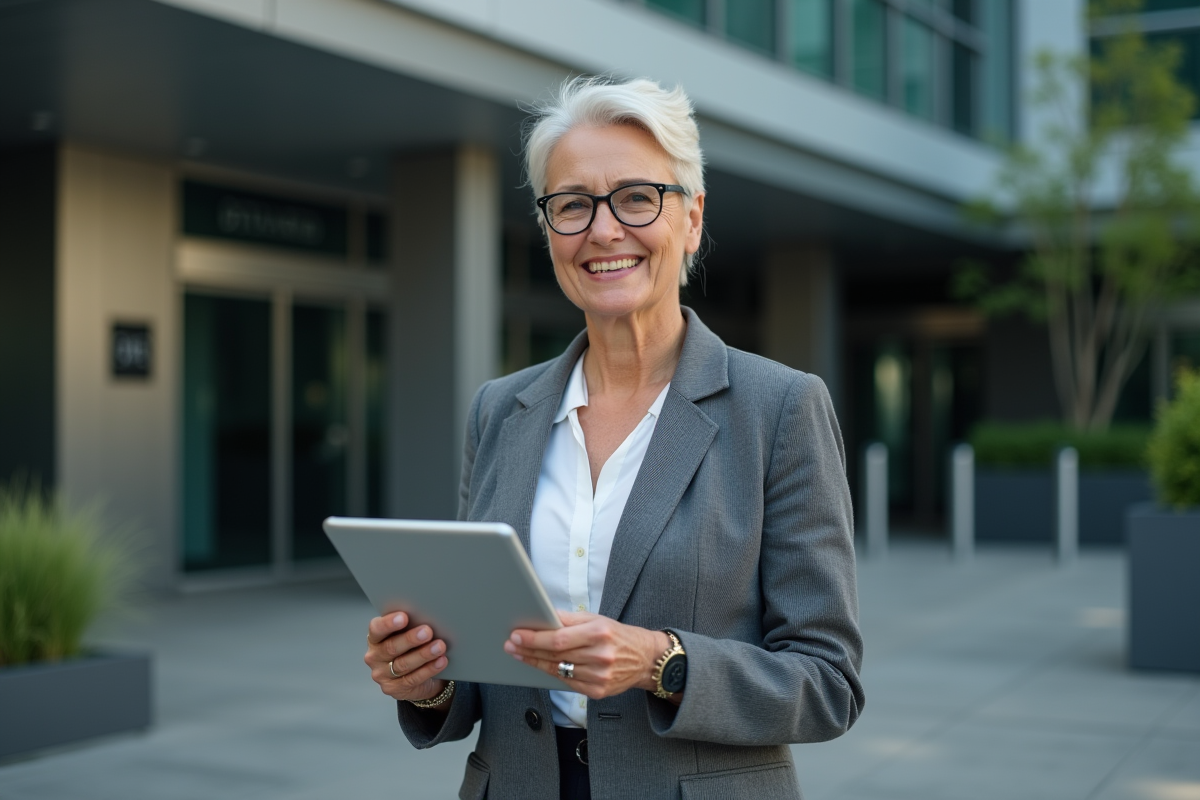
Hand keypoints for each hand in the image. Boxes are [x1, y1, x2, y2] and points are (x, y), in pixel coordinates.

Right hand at [364, 612, 450, 704]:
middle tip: (427, 631)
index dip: (388, 623)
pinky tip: (440, 661)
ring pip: (403, 664)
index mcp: (375, 638)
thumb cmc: (410, 647)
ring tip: (439, 646)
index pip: (376, 629)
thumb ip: (410, 626)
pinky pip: (413, 679)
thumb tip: (427, 615)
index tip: (404, 617)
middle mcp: (374, 657)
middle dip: (411, 639)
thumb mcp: (406, 635)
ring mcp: (382, 675)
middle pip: (391, 647)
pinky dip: (429, 669)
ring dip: (423, 654)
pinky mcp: (394, 689)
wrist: (416, 674)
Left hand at [504, 611, 674, 701]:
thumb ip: (569, 619)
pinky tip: (539, 667)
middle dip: (529, 650)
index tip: (517, 635)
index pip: (559, 638)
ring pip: (558, 671)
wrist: (645, 659)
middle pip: (556, 655)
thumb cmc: (617, 635)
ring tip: (519, 655)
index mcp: (599, 633)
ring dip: (535, 663)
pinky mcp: (598, 691)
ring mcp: (600, 676)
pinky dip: (552, 674)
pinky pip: (568, 683)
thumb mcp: (596, 619)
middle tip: (511, 645)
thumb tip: (542, 616)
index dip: (535, 638)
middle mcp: (600, 655)